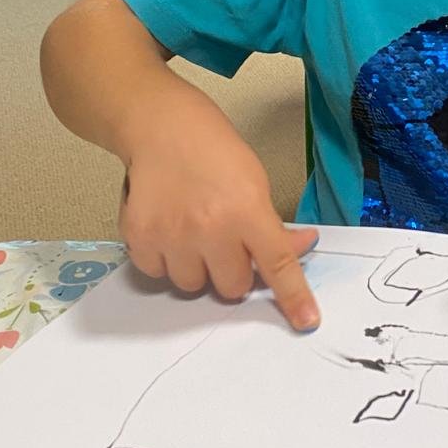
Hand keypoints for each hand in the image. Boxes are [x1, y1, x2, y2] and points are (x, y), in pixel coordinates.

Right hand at [120, 92, 320, 329]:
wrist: (161, 127)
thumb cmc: (215, 150)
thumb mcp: (255, 180)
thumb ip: (272, 223)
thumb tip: (298, 248)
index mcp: (247, 211)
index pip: (277, 263)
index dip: (293, 296)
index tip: (306, 320)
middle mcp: (210, 229)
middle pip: (233, 287)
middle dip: (233, 270)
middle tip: (225, 240)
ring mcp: (172, 237)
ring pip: (193, 286)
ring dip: (197, 267)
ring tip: (192, 229)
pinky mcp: (140, 239)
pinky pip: (158, 274)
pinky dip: (165, 259)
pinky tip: (168, 227)